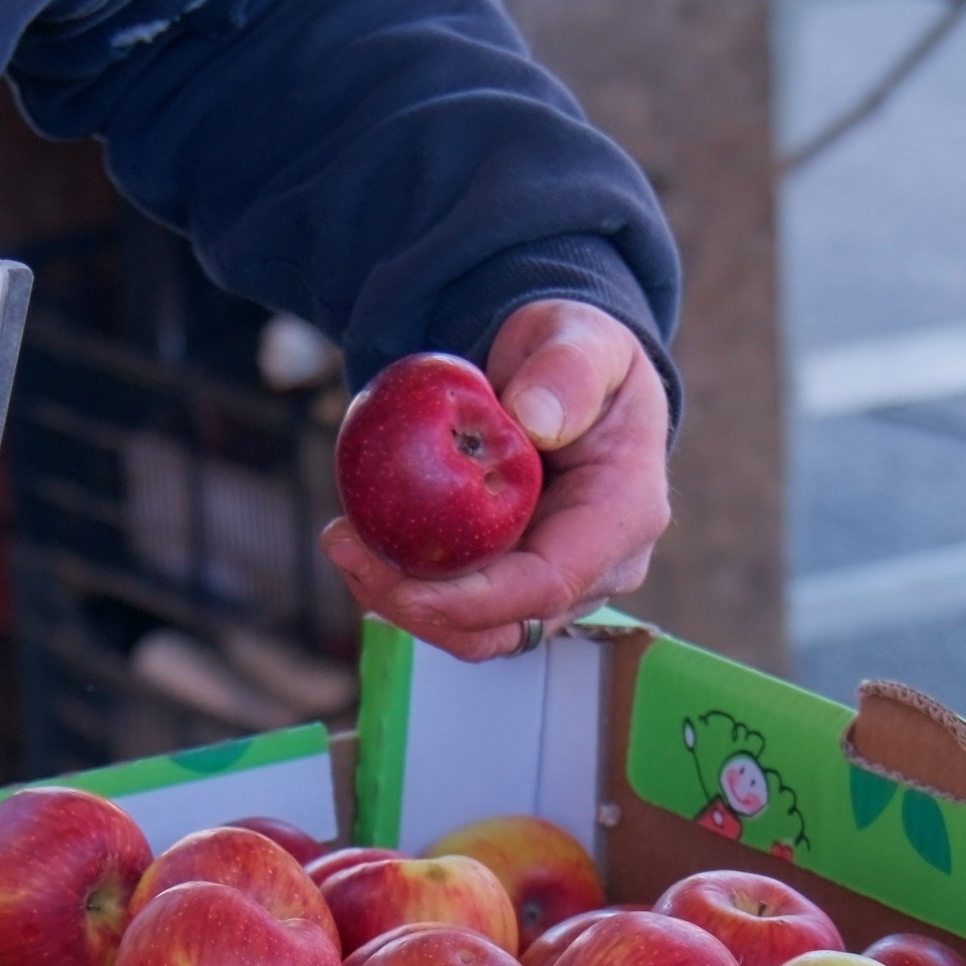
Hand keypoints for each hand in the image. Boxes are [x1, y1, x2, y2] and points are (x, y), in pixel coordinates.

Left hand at [324, 299, 669, 662]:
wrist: (564, 376)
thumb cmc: (575, 354)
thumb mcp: (581, 336)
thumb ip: (567, 369)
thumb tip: (535, 422)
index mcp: (624, 514)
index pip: (551, 583)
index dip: (476, 601)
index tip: (405, 589)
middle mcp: (599, 567)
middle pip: (505, 623)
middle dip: (418, 607)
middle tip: (343, 546)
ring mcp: (556, 581)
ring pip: (475, 628)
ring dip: (400, 600)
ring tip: (341, 540)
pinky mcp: (515, 581)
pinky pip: (457, 604)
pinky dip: (404, 583)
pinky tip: (358, 539)